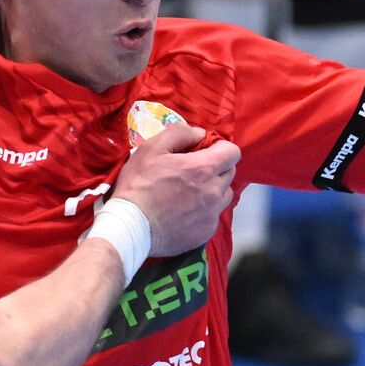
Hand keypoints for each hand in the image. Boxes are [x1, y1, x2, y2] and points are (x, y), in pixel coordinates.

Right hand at [112, 123, 240, 256]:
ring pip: (224, 195)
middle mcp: (214, 192)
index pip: (233, 152)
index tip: (204, 150)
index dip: (220, 147)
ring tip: (191, 192)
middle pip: (229, 172)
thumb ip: (180, 133)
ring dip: (214, 189)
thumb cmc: (139, 184)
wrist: (131, 226)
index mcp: (204, 168)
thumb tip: (199, 133)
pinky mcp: (206, 232)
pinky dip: (204, 211)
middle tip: (192, 170)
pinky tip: (184, 212)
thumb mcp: (152, 148)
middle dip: (216, 167)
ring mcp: (212, 214)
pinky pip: (213, 216)